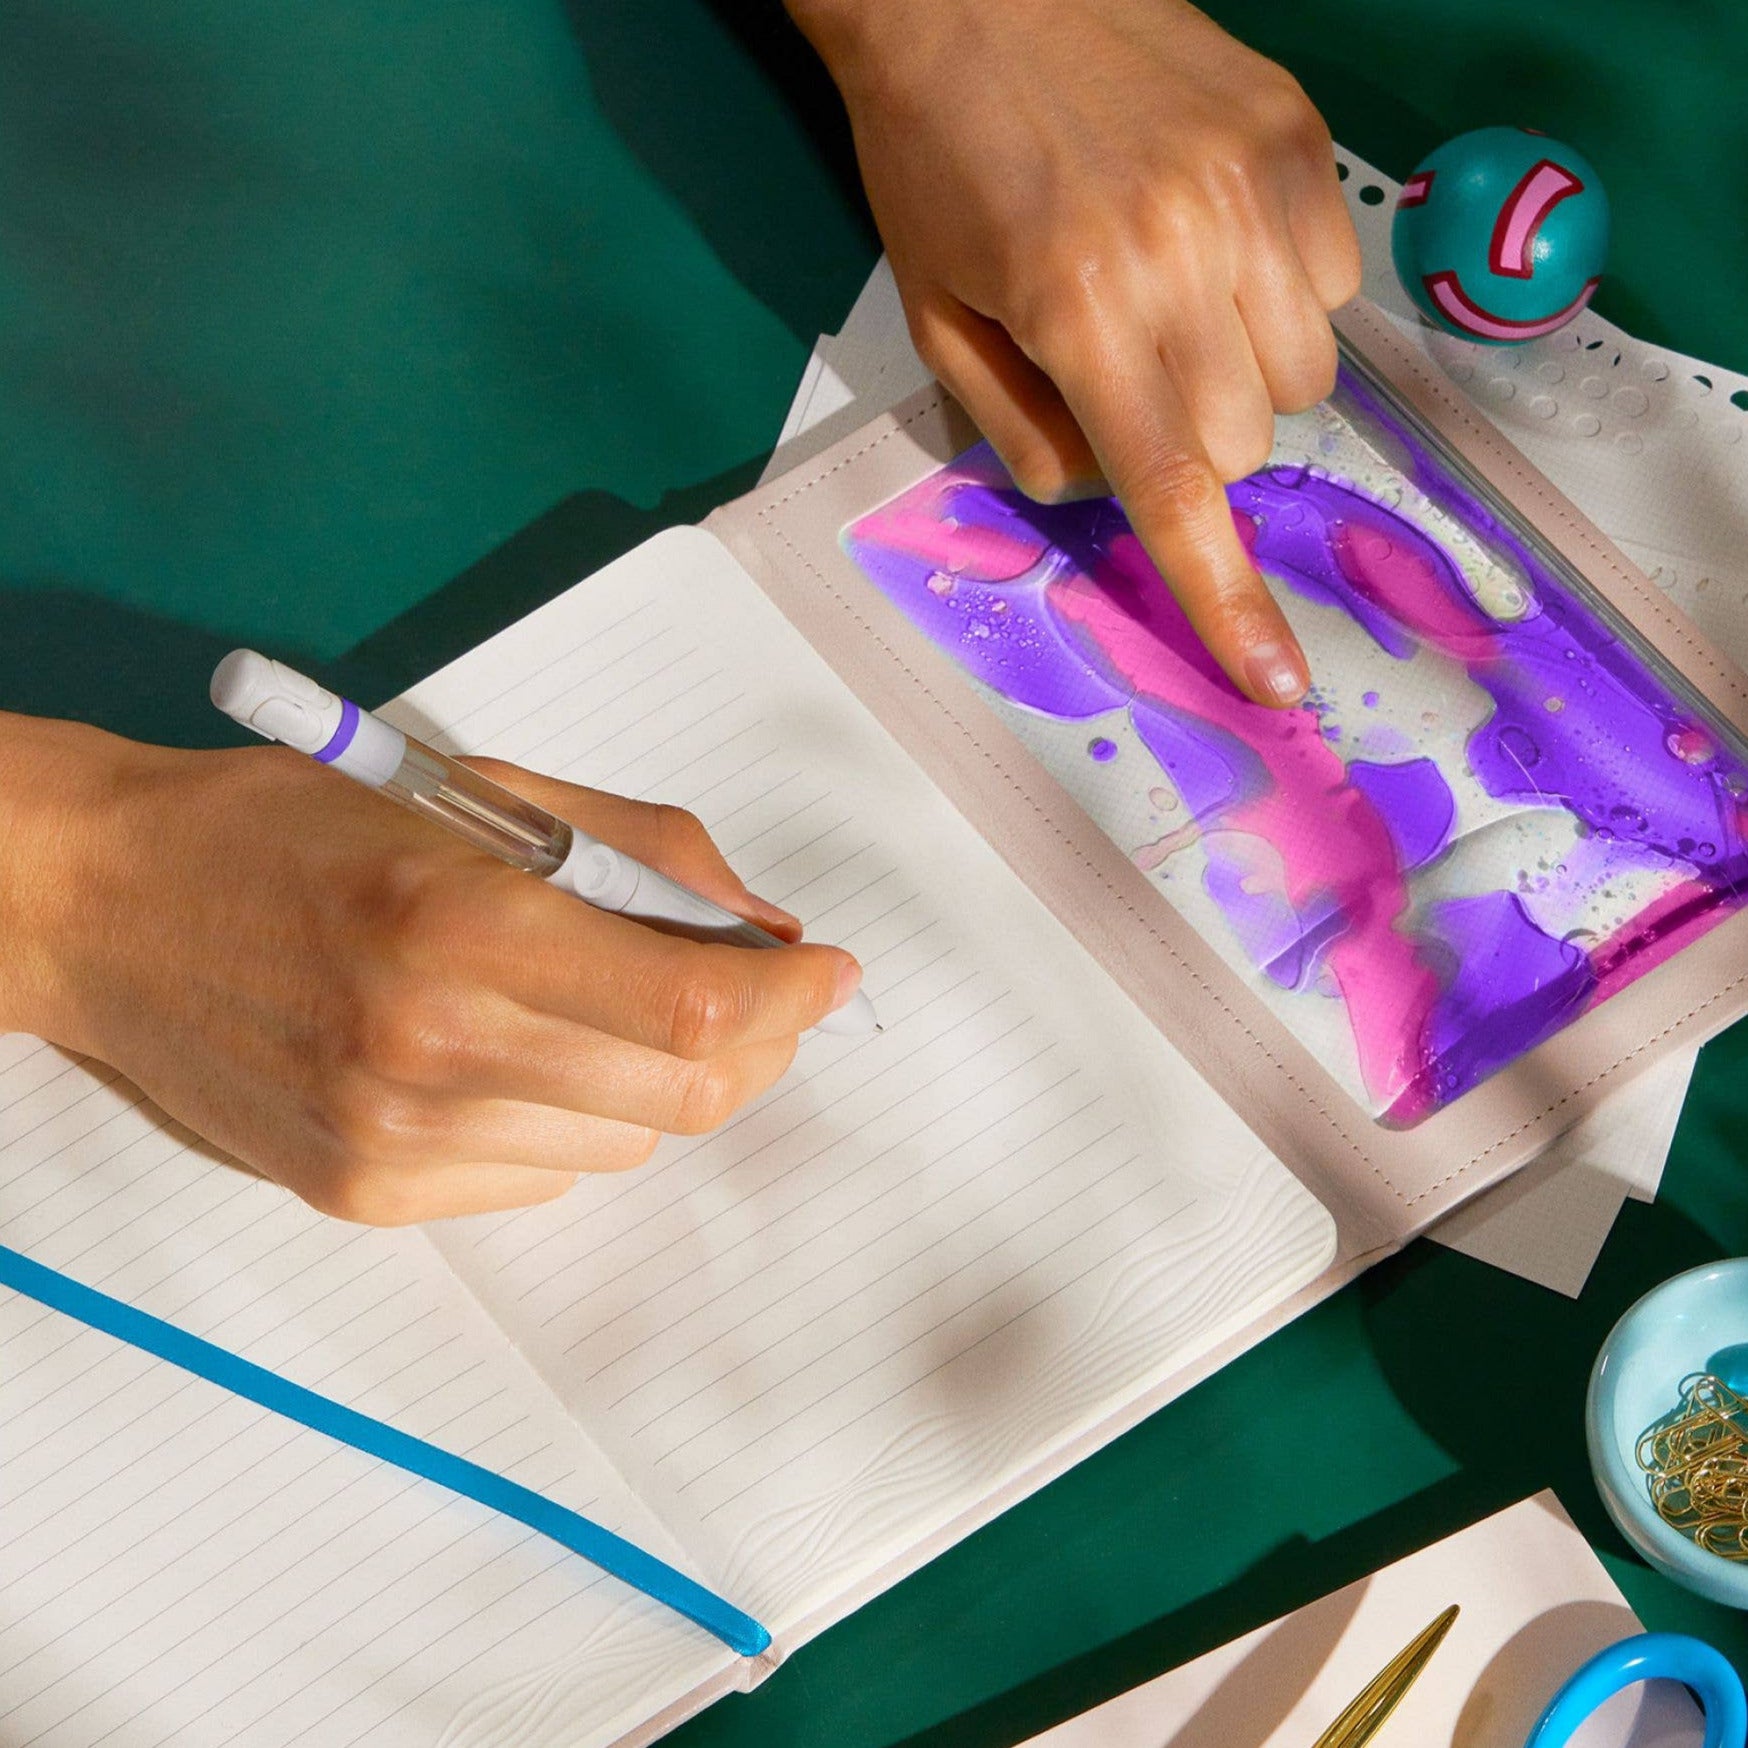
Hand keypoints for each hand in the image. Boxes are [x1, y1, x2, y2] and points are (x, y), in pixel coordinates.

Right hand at [0, 717, 861, 1223]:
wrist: (112, 907)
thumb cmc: (297, 826)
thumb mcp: (476, 796)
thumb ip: (639, 854)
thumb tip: (764, 931)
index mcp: (462, 925)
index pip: (691, 1012)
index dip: (792, 999)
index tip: (830, 972)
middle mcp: (430, 1052)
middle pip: (684, 1099)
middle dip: (760, 1048)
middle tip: (767, 999)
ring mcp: (394, 1141)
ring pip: (627, 1147)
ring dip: (664, 1084)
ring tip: (620, 1012)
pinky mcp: (366, 1196)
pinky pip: (542, 1178)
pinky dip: (578, 1121)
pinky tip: (529, 1058)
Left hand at [792, 0, 1361, 703]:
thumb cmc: (935, 156)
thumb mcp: (936, 319)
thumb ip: (1018, 430)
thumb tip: (1104, 496)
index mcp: (1079, 306)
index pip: (1175, 488)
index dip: (1228, 599)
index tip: (1278, 678)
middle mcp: (1181, 251)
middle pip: (1246, 443)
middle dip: (1190, 443)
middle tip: (1127, 375)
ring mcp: (1251, 187)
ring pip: (1302, 374)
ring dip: (1241, 374)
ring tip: (1171, 298)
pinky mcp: (1294, 136)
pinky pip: (1332, 282)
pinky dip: (1281, 293)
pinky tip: (1211, 241)